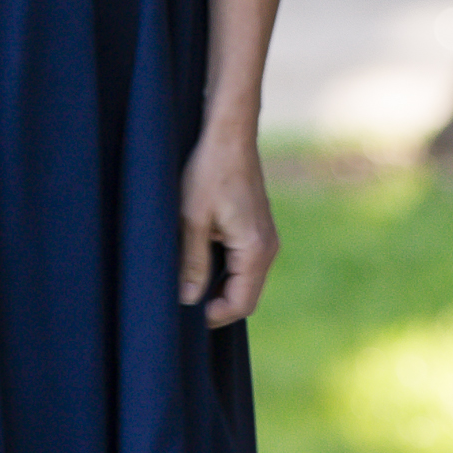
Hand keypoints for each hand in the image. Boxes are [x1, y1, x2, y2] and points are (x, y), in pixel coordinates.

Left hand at [179, 123, 278, 326]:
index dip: (214, 317)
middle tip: (184, 305)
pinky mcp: (258, 229)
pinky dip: (226, 273)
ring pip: (245, 280)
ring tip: (189, 286)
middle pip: (246, 296)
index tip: (187, 317)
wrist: (229, 136)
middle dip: (217, 306)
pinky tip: (202, 266)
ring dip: (220, 289)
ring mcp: (266, 238)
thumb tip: (189, 299)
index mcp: (255, 249)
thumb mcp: (192, 219)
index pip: (241, 303)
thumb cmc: (208, 172)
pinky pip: (245, 263)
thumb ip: (193, 262)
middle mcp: (268, 248)